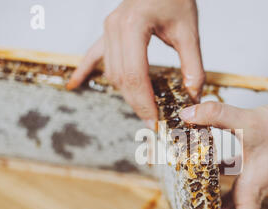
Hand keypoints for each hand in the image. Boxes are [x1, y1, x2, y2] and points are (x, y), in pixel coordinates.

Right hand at [67, 0, 204, 128]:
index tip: (155, 120)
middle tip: (153, 122)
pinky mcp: (108, 31)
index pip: (134, 75)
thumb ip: (193, 66)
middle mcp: (114, 28)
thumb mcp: (189, 32)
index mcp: (133, 26)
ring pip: (111, 72)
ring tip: (144, 110)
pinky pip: (93, 54)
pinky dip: (86, 70)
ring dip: (126, 93)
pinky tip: (74, 84)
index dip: (143, 102)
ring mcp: (107, 29)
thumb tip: (193, 96)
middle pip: (121, 78)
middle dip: (137, 103)